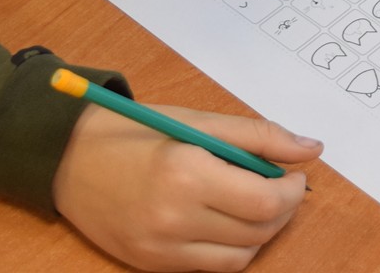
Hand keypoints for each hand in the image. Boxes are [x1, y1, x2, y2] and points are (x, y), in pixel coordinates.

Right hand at [53, 102, 320, 271]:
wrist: (66, 159)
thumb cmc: (135, 131)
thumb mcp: (197, 121)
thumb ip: (259, 136)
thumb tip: (312, 148)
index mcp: (187, 173)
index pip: (265, 202)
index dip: (292, 191)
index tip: (295, 175)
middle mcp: (174, 218)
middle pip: (257, 232)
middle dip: (282, 210)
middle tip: (280, 186)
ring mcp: (159, 249)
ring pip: (239, 257)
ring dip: (259, 233)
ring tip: (252, 203)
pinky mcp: (150, 264)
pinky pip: (209, 268)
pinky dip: (229, 248)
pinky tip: (224, 221)